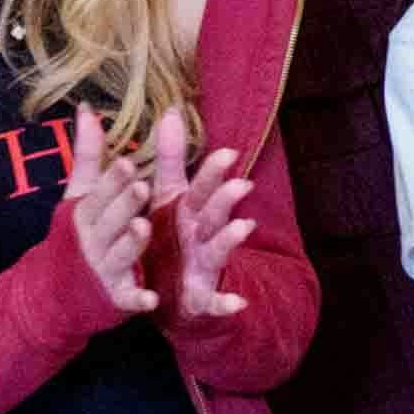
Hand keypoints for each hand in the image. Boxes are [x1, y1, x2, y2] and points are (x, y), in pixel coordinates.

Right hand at [59, 107, 159, 319]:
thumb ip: (88, 154)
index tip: (128, 162)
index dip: (112, 180)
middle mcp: (93, 241)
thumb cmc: (78, 232)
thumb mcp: (80, 194)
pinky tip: (153, 298)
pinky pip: (129, 298)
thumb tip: (86, 107)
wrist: (58, 291)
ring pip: (119, 255)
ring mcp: (104, 270)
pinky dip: (138, 298)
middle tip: (142, 186)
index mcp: (85, 214)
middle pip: (109, 221)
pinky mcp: (116, 297)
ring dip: (130, 244)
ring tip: (144, 227)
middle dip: (124, 204)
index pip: (99, 193)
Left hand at [137, 108, 259, 322]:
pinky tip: (236, 303)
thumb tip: (170, 110)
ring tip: (243, 226)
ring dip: (230, 240)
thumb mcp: (169, 195)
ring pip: (219, 250)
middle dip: (225, 200)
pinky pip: (214, 300)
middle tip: (239, 184)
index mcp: (191, 209)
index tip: (228, 152)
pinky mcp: (203, 296)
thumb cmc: (175, 233)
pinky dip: (225, 302)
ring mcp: (205, 265)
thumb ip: (171, 157)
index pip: (203, 186)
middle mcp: (202, 234)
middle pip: (214, 214)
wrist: (176, 288)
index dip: (214, 171)